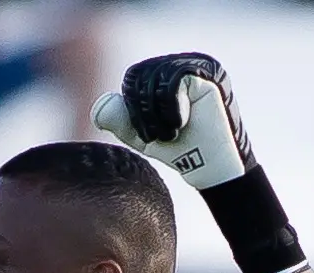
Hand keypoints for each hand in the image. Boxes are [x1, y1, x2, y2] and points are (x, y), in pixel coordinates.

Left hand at [91, 53, 256, 191]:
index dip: (131, 106)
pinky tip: (182, 122)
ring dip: (155, 113)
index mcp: (166, 75)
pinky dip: (170, 107)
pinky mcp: (206, 71)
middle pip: (138, 74)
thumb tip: (101, 108)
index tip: (148, 134)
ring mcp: (195, 64)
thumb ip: (121, 121)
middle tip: (157, 136)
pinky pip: (172, 81)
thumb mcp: (144, 136)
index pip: (134, 78)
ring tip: (170, 133)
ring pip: (153, 77)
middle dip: (140, 111)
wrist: (212, 168)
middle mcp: (181, 64)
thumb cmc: (182, 151)